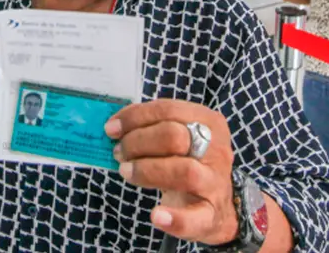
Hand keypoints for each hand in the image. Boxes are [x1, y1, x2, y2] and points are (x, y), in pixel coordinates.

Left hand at [105, 99, 237, 245]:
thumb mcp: (178, 138)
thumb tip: (115, 125)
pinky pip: (195, 218)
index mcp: (209, 122)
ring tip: (126, 172)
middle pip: (175, 137)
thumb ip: (151, 127)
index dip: (136, 117)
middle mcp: (216, 150)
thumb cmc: (188, 162)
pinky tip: (156, 215)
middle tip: (119, 152)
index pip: (169, 110)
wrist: (217, 206)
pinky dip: (174, 219)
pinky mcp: (212, 215)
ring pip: (184, 171)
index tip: (111, 128)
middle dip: (138, 142)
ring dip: (146, 171)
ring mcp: (216, 182)